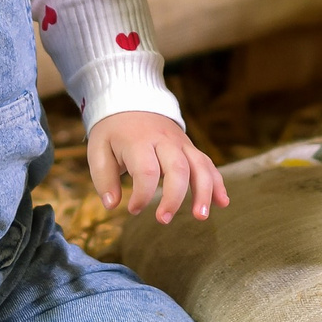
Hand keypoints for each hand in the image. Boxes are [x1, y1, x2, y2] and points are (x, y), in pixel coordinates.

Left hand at [87, 111, 227, 223]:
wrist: (131, 100)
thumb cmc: (113, 131)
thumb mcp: (98, 149)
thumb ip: (104, 179)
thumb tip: (112, 205)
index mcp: (138, 141)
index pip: (146, 171)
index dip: (142, 195)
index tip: (132, 210)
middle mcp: (164, 141)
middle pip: (178, 168)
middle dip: (174, 197)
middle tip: (163, 220)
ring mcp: (181, 143)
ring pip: (200, 166)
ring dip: (204, 192)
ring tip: (200, 216)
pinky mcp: (190, 148)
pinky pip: (208, 164)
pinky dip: (217, 183)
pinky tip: (222, 203)